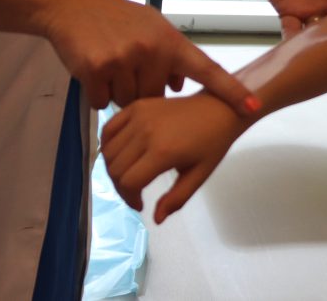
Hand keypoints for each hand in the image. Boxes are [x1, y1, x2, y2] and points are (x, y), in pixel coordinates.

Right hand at [42, 0, 256, 112]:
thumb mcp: (149, 28)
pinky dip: (96, 93)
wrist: (69, 5)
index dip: (231, 91)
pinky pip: (103, 102)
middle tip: (123, 65)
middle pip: (155, 98)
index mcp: (169, 40)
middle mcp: (151, 50)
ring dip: (116, 92)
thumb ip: (169, 55)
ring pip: (128, 103)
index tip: (253, 107)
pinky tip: (92, 70)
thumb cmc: (112, 18)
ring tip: (107, 63)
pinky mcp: (97, 69)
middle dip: (139, 90)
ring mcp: (124, 59)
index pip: (207, 70)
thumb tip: (181, 85)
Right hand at [101, 93, 249, 222]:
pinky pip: (108, 129)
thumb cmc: (212, 144)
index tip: (140, 205)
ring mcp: (138, 116)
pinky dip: (107, 144)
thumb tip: (156, 219)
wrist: (219, 108)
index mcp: (163, 152)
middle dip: (121, 187)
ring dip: (113, 168)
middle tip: (134, 192)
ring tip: (128, 175)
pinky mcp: (136, 106)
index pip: (128, 182)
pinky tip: (120, 154)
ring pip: (108, 150)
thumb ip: (177, 199)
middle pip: (115, 168)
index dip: (129, 198)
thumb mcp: (199, 175)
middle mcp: (145, 133)